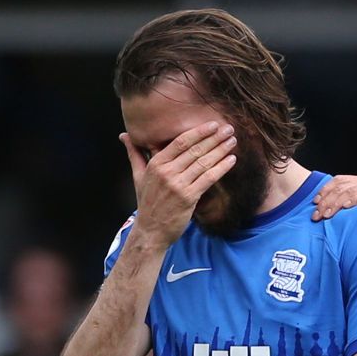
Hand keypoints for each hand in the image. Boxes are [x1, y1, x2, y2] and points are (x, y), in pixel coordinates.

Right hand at [120, 121, 237, 248]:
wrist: (151, 230)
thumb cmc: (147, 202)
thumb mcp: (138, 176)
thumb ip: (134, 153)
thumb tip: (123, 135)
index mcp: (156, 164)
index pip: (180, 142)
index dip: (198, 131)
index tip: (213, 124)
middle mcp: (167, 172)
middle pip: (195, 150)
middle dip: (214, 138)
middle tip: (229, 129)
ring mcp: (178, 185)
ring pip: (203, 162)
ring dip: (220, 150)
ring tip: (233, 141)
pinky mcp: (189, 197)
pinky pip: (208, 178)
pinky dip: (221, 168)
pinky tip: (232, 160)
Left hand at [312, 174, 356, 234]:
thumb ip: (353, 209)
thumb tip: (329, 215)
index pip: (339, 181)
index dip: (325, 190)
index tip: (314, 204)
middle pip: (343, 184)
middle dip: (327, 199)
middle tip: (317, 214)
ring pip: (353, 188)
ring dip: (337, 201)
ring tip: (327, 213)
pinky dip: (356, 197)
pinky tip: (346, 206)